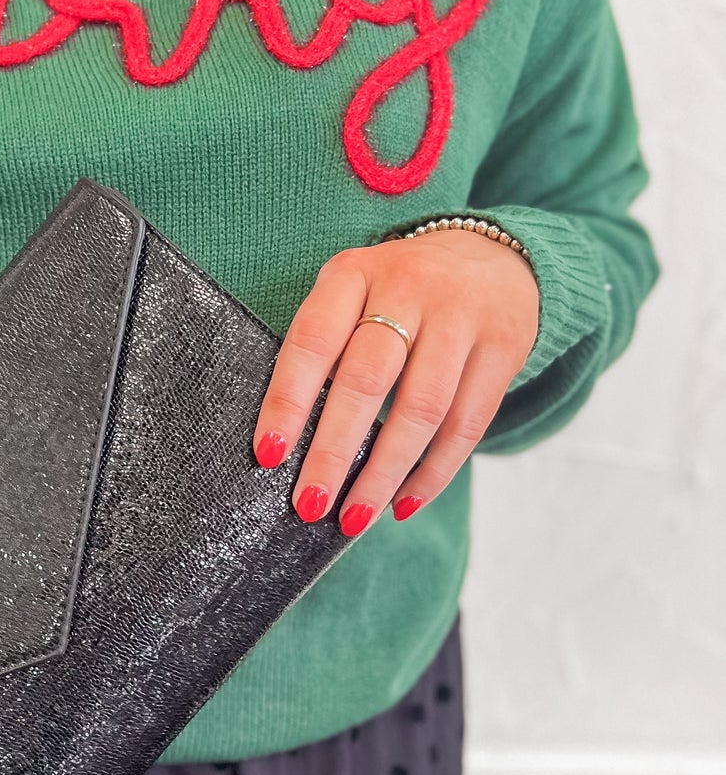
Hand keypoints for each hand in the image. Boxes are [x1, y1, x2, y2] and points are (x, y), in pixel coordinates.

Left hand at [252, 228, 539, 531]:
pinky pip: (467, 424)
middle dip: (334, 451)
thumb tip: (287, 443)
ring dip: (384, 473)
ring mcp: (461, 317)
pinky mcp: (504, 348)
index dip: (288, 400)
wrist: (491, 257)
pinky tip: (403, 503)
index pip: (313, 340)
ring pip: (421, 409)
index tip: (269, 454)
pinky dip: (433, 472)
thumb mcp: (354, 293)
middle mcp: (408, 288)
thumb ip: (327, 348)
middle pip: (367, 379)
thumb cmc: (398, 294)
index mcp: (354, 274)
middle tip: (309, 502)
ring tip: (354, 517)